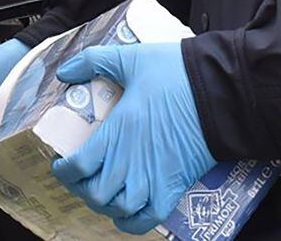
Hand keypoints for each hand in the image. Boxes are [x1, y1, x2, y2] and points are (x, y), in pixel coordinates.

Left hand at [51, 42, 213, 234]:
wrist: (220, 92)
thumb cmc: (176, 74)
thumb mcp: (131, 58)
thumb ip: (94, 61)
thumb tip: (65, 71)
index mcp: (117, 132)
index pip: (78, 166)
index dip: (63, 170)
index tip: (60, 162)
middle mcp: (131, 161)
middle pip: (95, 193)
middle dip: (81, 188)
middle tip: (79, 175)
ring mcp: (153, 178)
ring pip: (118, 209)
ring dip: (104, 204)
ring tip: (101, 190)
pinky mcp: (175, 187)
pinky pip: (148, 219)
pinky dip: (132, 222)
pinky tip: (126, 211)